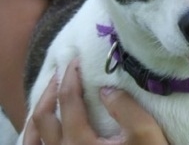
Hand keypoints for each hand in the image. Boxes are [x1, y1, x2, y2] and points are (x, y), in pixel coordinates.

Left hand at [23, 59, 168, 144]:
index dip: (71, 77)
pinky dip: (36, 133)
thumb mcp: (145, 133)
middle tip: (62, 72)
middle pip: (43, 116)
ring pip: (32, 136)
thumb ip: (125, 108)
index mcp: (80, 144)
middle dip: (51, 88)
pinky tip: (46, 125)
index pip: (68, 100)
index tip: (76, 61)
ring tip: (51, 93)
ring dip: (40, 110)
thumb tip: (105, 89)